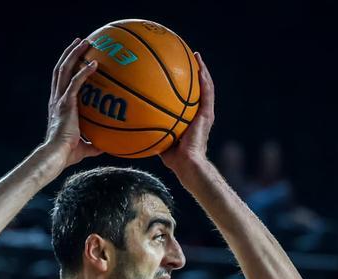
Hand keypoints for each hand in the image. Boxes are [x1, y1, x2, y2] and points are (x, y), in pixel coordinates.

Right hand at [42, 39, 102, 167]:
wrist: (57, 155)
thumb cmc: (67, 154)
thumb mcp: (85, 148)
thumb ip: (94, 144)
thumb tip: (107, 147)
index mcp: (58, 106)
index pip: (61, 82)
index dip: (67, 68)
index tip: (76, 58)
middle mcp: (56, 99)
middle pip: (60, 69)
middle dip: (70, 54)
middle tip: (80, 42)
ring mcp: (59, 100)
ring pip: (64, 69)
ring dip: (74, 54)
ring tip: (84, 42)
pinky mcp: (65, 103)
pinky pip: (75, 82)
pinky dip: (84, 71)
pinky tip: (95, 63)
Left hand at [160, 52, 213, 174]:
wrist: (187, 163)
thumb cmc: (173, 158)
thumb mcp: (158, 138)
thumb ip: (149, 128)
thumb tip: (130, 122)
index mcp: (190, 118)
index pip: (188, 97)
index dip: (184, 83)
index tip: (177, 70)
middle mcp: (199, 114)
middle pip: (199, 88)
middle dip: (194, 72)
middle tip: (188, 57)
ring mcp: (205, 114)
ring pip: (206, 87)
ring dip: (202, 70)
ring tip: (196, 56)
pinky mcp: (207, 115)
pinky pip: (207, 94)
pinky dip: (204, 80)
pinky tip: (199, 68)